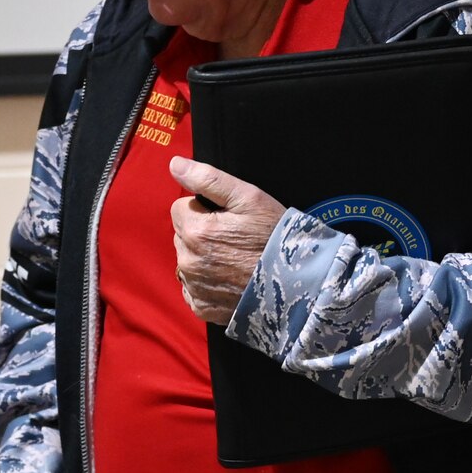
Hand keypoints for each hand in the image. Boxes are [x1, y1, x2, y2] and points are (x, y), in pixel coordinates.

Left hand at [169, 156, 285, 325]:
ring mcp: (194, 287)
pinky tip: (230, 278)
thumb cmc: (275, 237)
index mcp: (195, 231)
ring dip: (203, 257)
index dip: (205, 209)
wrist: (296, 283)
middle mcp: (188, 262)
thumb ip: (207, 178)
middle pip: (183, 235)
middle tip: (235, 238)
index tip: (229, 218)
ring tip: (235, 258)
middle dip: (202, 232)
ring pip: (187, 260)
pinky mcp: (202, 307)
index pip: (181, 208)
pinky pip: (193, 288)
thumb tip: (175, 165)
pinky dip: (207, 282)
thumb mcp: (248, 197)